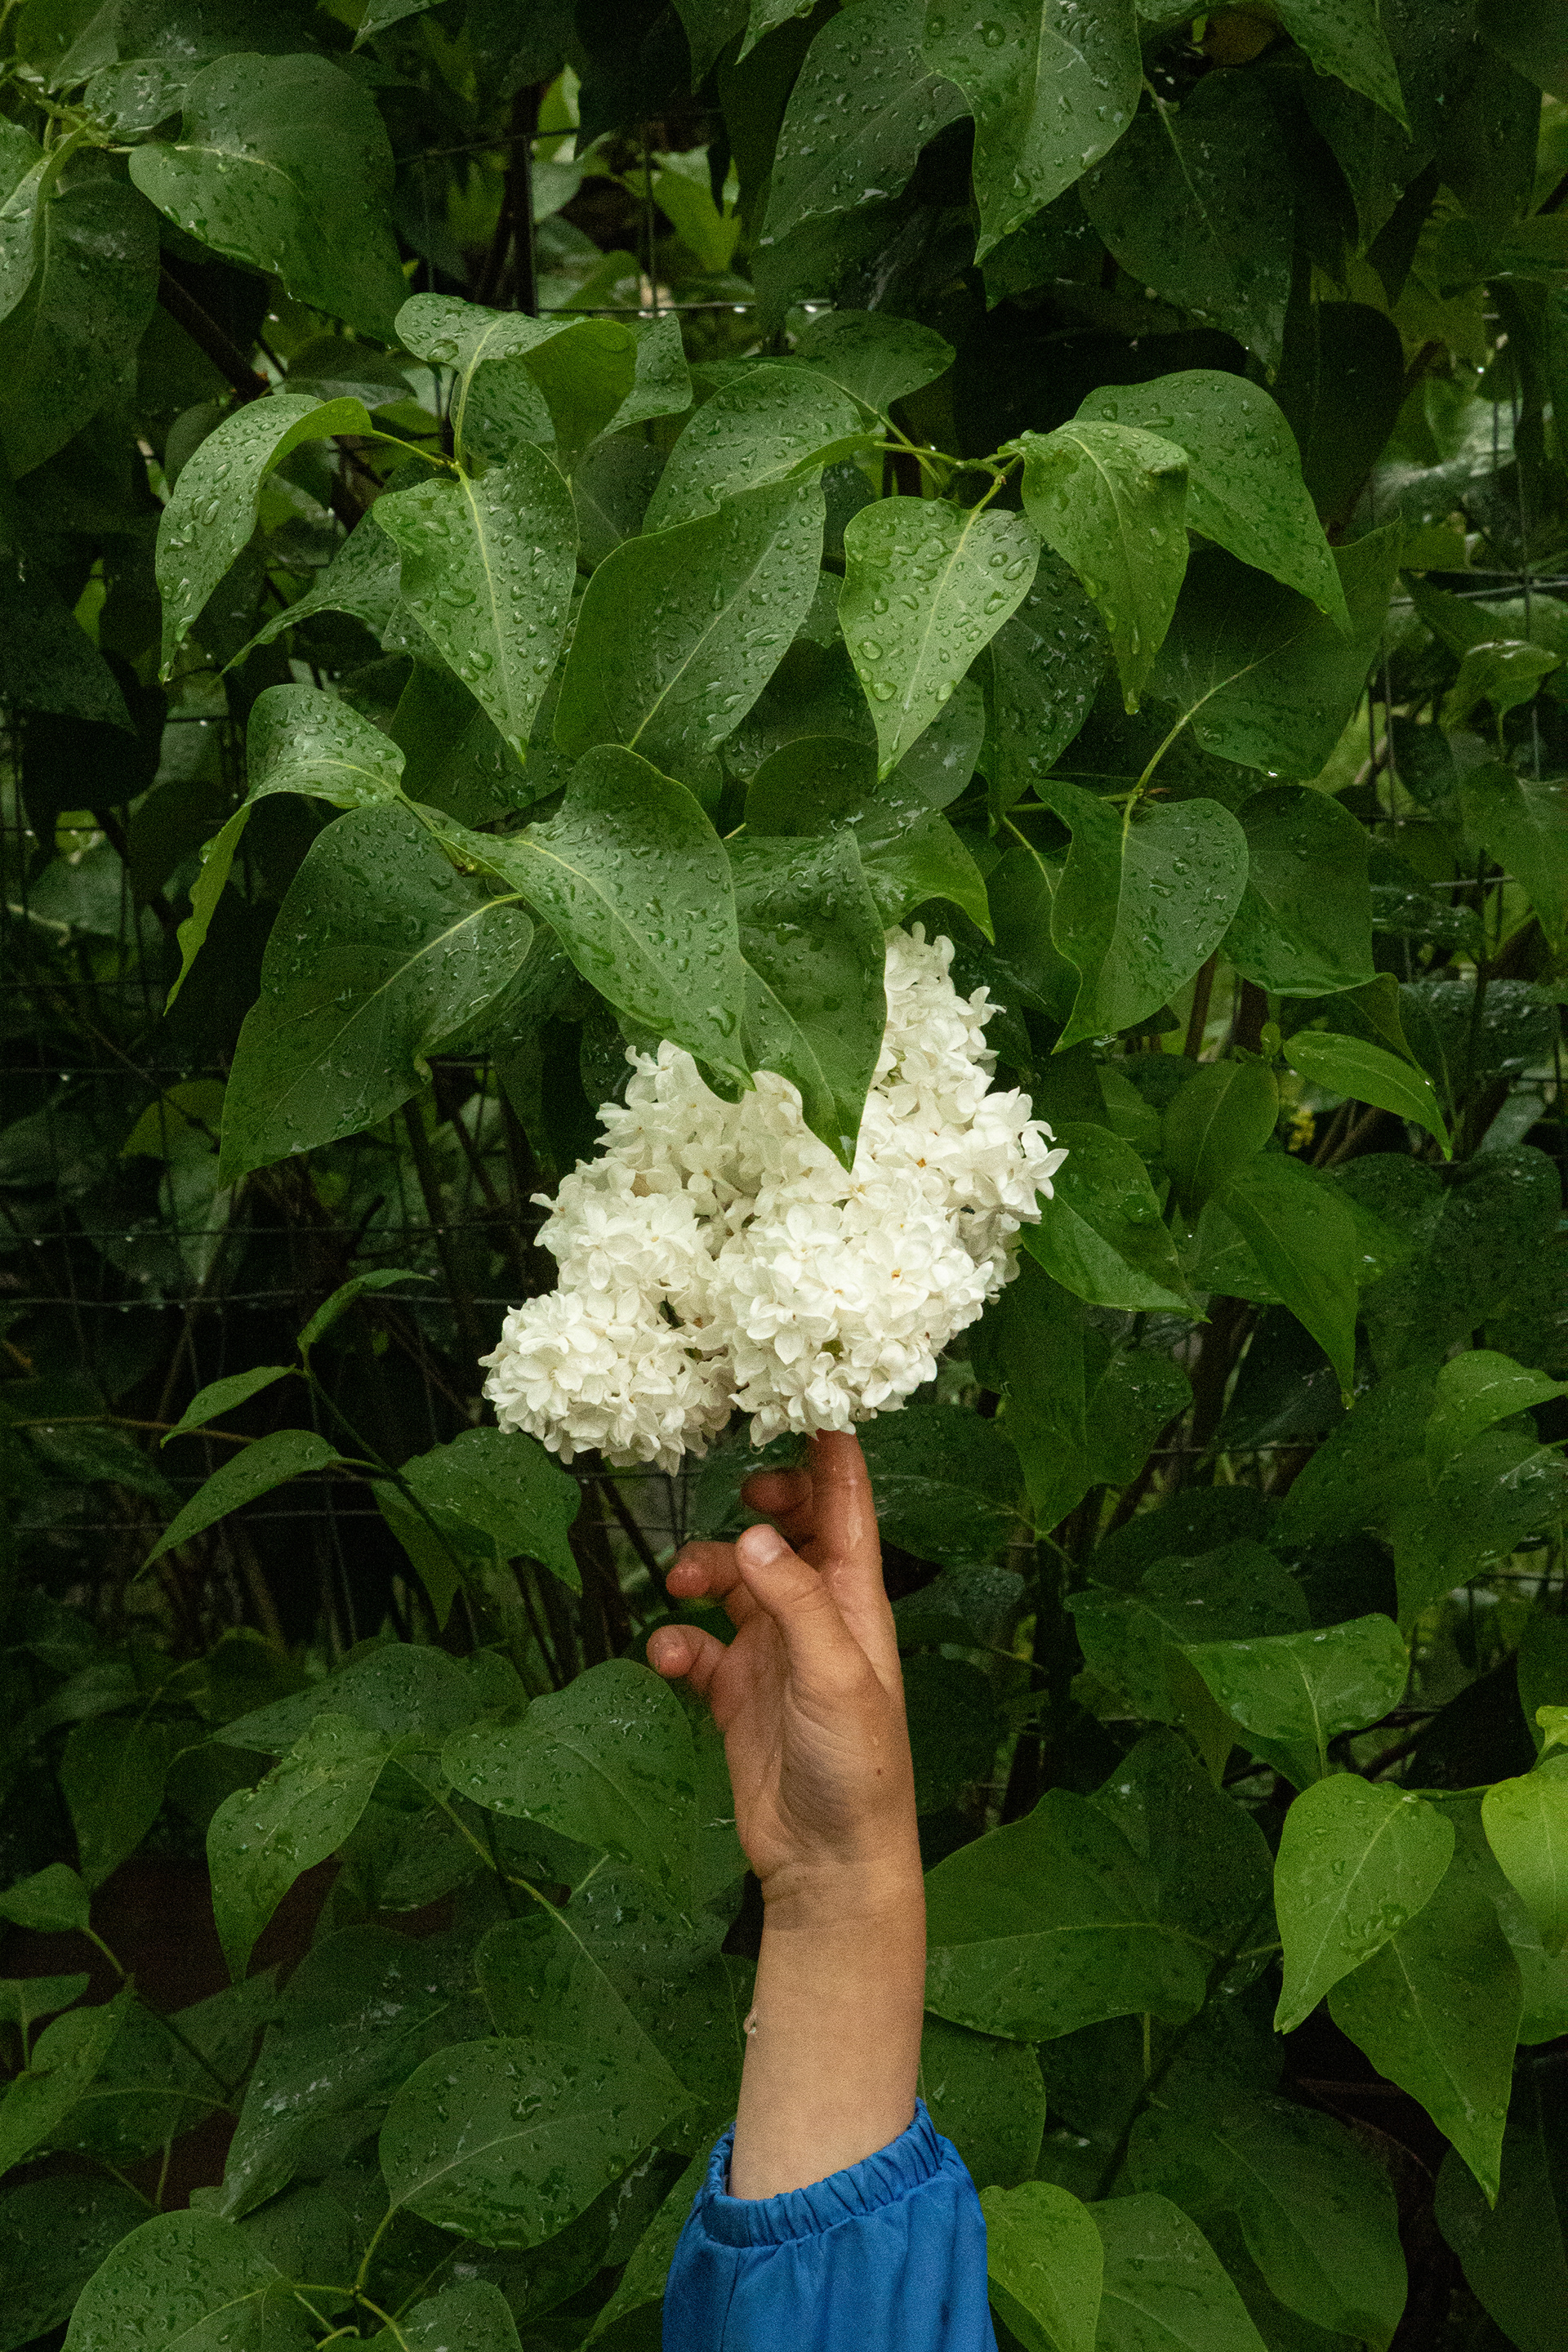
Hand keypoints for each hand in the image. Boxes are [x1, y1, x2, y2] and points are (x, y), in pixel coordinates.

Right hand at [647, 1431, 919, 1909]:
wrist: (828, 1862)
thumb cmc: (856, 1767)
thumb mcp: (835, 1674)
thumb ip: (794, 1601)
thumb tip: (750, 1533)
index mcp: (855, 1600)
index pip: (847, 1506)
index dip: (829, 1451)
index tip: (803, 1398)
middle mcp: (815, 1615)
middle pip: (785, 1530)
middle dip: (757, 1504)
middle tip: (735, 1491)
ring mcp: (773, 1652)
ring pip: (731, 1580)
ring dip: (703, 1569)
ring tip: (682, 1580)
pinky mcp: (734, 1693)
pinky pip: (696, 1646)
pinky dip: (675, 1641)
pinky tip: (666, 1657)